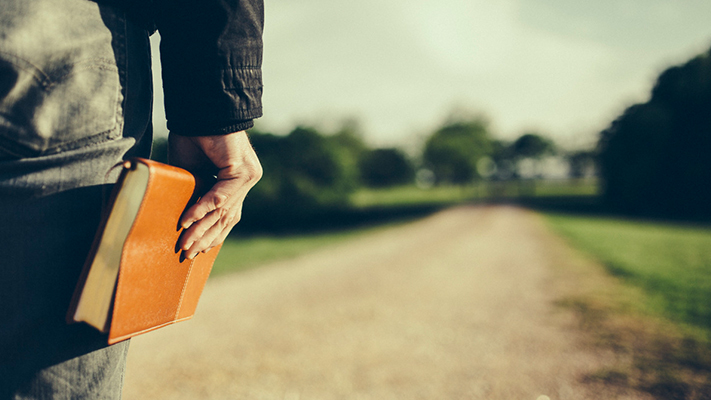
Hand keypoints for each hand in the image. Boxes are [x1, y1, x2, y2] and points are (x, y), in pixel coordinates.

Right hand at [168, 130, 261, 258]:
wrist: (200, 110)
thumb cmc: (193, 136)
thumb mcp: (189, 172)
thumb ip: (191, 194)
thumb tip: (181, 222)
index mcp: (237, 182)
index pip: (227, 215)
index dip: (211, 235)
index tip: (195, 252)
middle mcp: (246, 180)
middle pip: (227, 218)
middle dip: (205, 238)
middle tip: (187, 255)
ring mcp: (248, 176)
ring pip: (223, 211)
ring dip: (200, 229)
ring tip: (183, 244)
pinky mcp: (242, 171)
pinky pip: (220, 197)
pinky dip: (201, 209)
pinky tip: (186, 222)